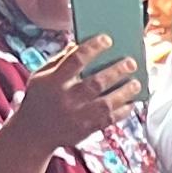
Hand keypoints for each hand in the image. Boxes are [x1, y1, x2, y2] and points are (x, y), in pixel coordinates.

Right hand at [17, 34, 142, 149]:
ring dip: (124, 92)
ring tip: (136, 82)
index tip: (107, 39)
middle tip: (131, 62)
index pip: (75, 60)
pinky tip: (132, 102)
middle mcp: (66, 99)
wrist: (35, 133)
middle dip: (116, 71)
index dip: (92, 48)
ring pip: (106, 103)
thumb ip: (60, 60)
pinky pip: (109, 120)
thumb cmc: (40, 98)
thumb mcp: (42, 76)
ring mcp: (78, 116)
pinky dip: (123, 111)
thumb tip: (80, 43)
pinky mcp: (86, 130)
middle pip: (96, 83)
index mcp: (53, 82)